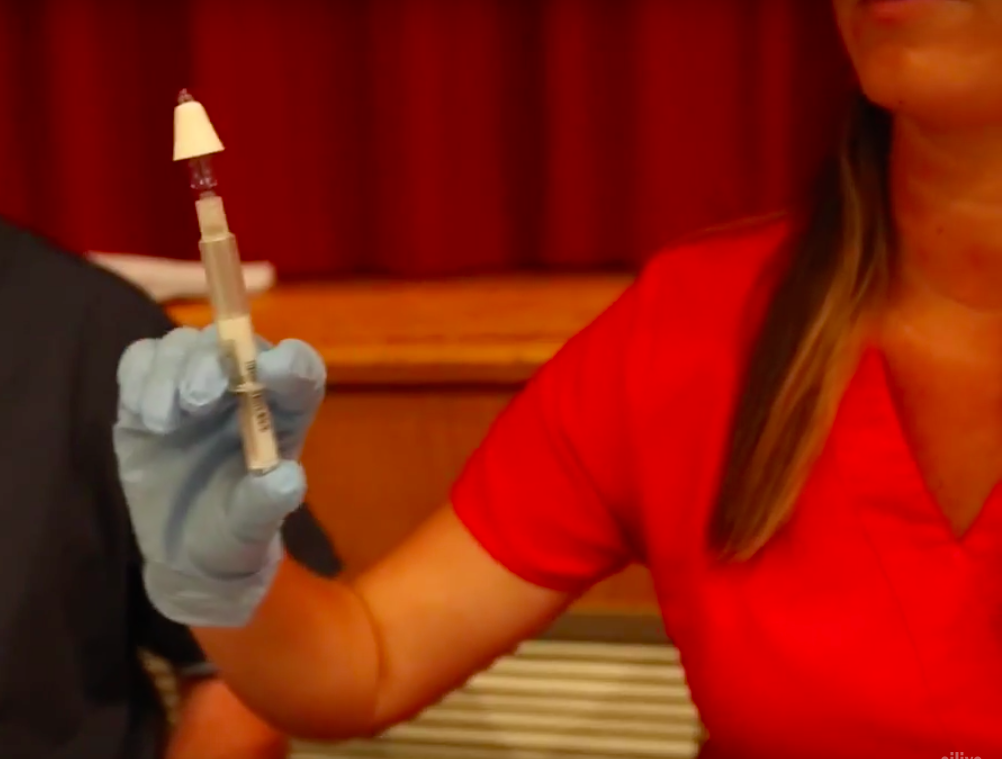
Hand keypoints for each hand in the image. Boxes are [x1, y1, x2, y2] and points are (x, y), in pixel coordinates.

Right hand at [114, 326, 325, 626]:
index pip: (299, 367)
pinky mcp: (148, 392)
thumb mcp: (253, 525)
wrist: (184, 552)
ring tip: (166, 421)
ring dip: (172, 371)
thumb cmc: (235, 532)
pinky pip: (141, 359)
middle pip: (234, 345)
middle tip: (197, 400)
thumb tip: (288, 478)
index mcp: (285, 409)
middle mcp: (243, 386)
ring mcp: (193, 383)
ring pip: (184, 345)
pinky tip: (144, 416)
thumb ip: (269, 501)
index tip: (270, 375)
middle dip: (214, 363)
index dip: (289, 362)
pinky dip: (139, 376)